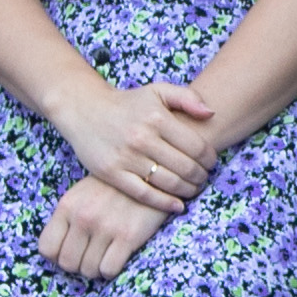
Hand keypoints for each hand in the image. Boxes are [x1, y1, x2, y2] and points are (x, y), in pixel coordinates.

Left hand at [39, 178, 171, 282]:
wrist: (151, 175)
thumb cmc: (113, 188)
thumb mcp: (81, 195)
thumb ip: (67, 219)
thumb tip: (57, 252)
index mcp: (67, 206)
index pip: (46, 248)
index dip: (57, 256)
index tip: (71, 252)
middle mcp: (83, 217)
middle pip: (67, 264)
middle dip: (78, 265)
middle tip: (91, 256)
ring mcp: (105, 227)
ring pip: (88, 270)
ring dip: (96, 268)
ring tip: (105, 255)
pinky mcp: (128, 236)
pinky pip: (109, 270)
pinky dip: (112, 270)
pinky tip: (118, 257)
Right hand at [59, 75, 215, 210]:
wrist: (85, 109)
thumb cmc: (128, 103)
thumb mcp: (158, 91)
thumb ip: (187, 97)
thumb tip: (211, 113)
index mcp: (157, 118)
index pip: (196, 146)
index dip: (210, 159)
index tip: (211, 163)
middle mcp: (142, 138)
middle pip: (186, 167)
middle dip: (201, 176)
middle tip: (204, 178)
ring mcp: (126, 157)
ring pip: (168, 183)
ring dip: (188, 190)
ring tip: (193, 189)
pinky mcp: (112, 173)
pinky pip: (145, 194)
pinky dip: (165, 203)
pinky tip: (177, 205)